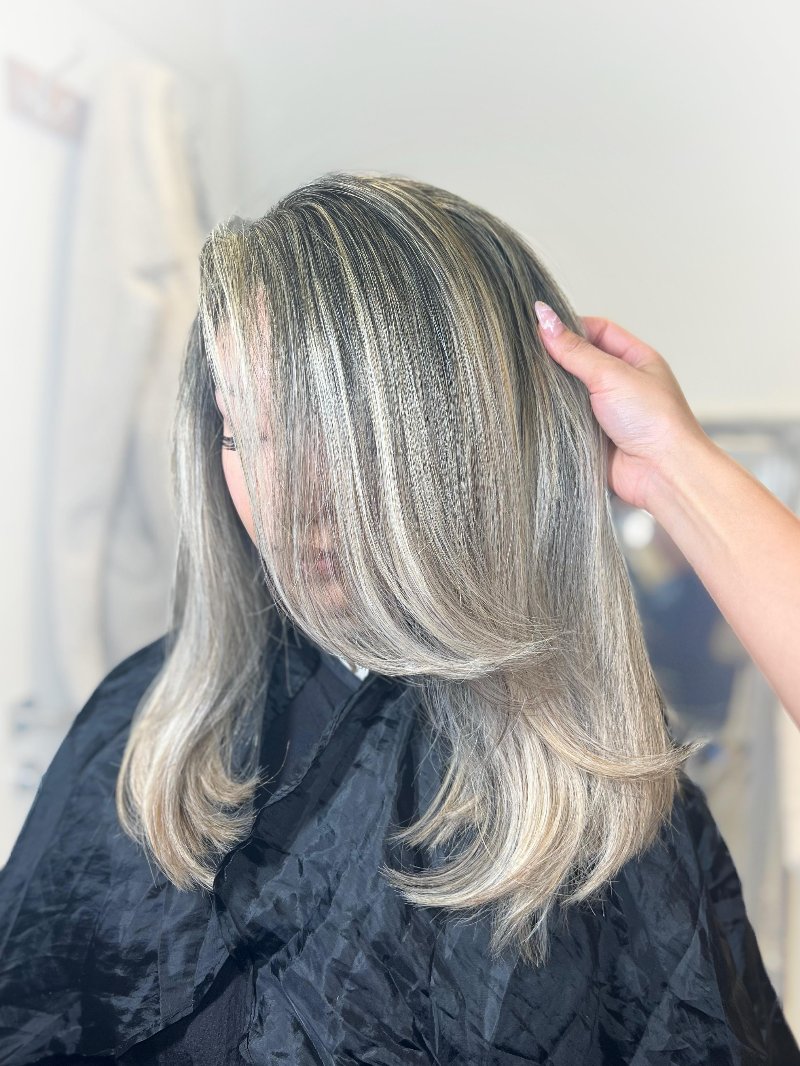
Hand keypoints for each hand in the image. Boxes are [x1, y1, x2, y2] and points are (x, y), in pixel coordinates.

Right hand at [534, 301, 709, 512]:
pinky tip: (538, 412)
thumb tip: (546, 319)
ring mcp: (605, 410)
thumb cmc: (654, 420)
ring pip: (568, 391)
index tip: (540, 327)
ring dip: (553, 390)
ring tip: (530, 383)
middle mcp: (621, 383)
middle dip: (556, 359)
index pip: (597, 330)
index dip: (570, 326)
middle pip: (579, 360)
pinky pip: (565, 420)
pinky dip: (553, 417)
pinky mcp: (592, 436)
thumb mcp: (612, 374)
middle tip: (529, 356)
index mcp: (635, 359)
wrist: (663, 472)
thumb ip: (575, 349)